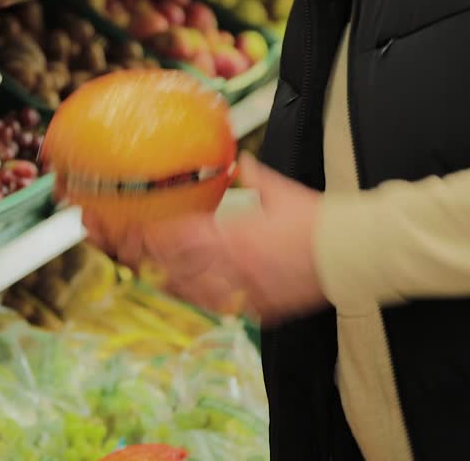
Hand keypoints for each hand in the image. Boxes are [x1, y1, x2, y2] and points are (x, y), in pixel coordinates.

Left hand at [83, 152, 328, 325]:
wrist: (352, 252)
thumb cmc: (317, 219)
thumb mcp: (279, 190)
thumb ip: (253, 175)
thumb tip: (238, 159)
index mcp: (231, 234)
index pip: (173, 238)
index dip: (143, 237)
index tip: (123, 229)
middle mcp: (229, 266)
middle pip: (170, 268)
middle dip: (139, 258)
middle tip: (118, 248)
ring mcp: (242, 290)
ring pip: (188, 291)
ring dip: (164, 279)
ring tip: (145, 271)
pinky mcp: (258, 309)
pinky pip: (220, 306)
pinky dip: (201, 297)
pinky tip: (188, 291)